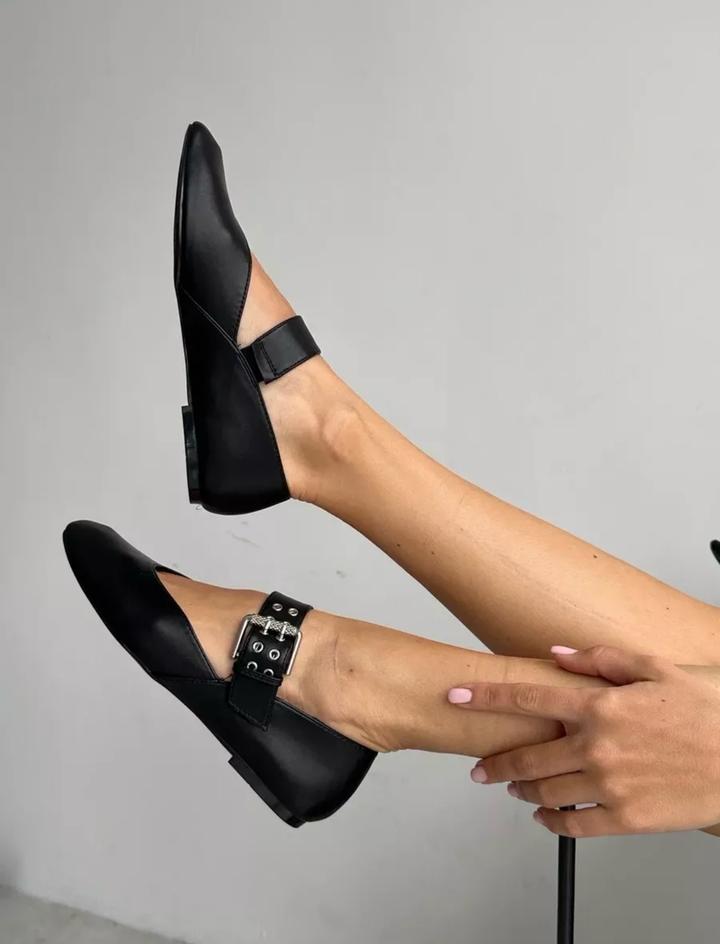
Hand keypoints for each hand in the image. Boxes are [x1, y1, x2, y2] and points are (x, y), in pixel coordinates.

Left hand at [448, 646, 719, 836]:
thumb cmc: (708, 712)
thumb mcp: (656, 669)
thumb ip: (600, 660)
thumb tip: (556, 654)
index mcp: (600, 705)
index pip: (526, 697)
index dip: (485, 696)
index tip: (457, 696)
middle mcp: (597, 746)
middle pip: (526, 754)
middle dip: (495, 761)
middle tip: (479, 768)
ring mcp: (609, 785)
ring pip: (544, 790)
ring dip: (520, 789)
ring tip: (512, 787)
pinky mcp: (626, 819)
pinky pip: (574, 826)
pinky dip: (552, 823)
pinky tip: (546, 818)